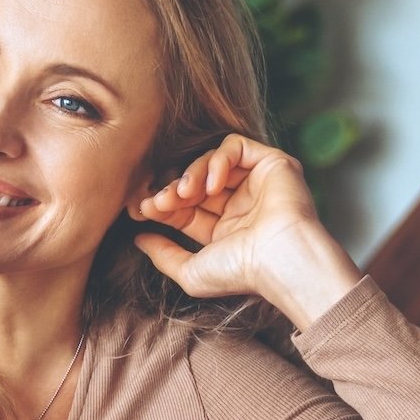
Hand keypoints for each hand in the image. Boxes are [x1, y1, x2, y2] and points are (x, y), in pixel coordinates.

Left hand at [127, 132, 364, 329]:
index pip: (185, 208)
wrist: (280, 260)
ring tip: (184, 194)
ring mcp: (256, 183)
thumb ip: (163, 255)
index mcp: (224, 230)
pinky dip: (217, 159)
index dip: (162, 205)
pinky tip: (212, 185)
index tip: (143, 209)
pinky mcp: (272, 163)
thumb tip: (139, 238)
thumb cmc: (242, 273)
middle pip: (195, 184)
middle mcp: (240, 205)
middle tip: (159, 201)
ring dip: (191, 175)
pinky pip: (235, 146)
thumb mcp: (191, 272)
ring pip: (211, 162)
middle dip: (172, 190)